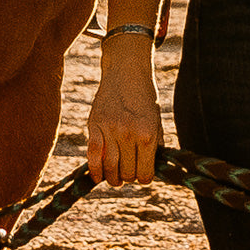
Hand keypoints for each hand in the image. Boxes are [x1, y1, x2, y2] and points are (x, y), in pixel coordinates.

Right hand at [87, 39, 162, 185]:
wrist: (127, 71)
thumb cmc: (145, 97)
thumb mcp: (156, 121)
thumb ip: (155, 147)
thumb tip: (150, 172)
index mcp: (147, 134)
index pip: (145, 174)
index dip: (145, 177)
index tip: (143, 173)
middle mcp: (128, 134)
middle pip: (127, 174)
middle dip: (129, 176)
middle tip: (129, 171)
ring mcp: (110, 130)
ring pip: (110, 168)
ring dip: (113, 178)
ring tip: (115, 178)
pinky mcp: (94, 125)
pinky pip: (92, 155)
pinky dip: (95, 171)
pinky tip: (98, 178)